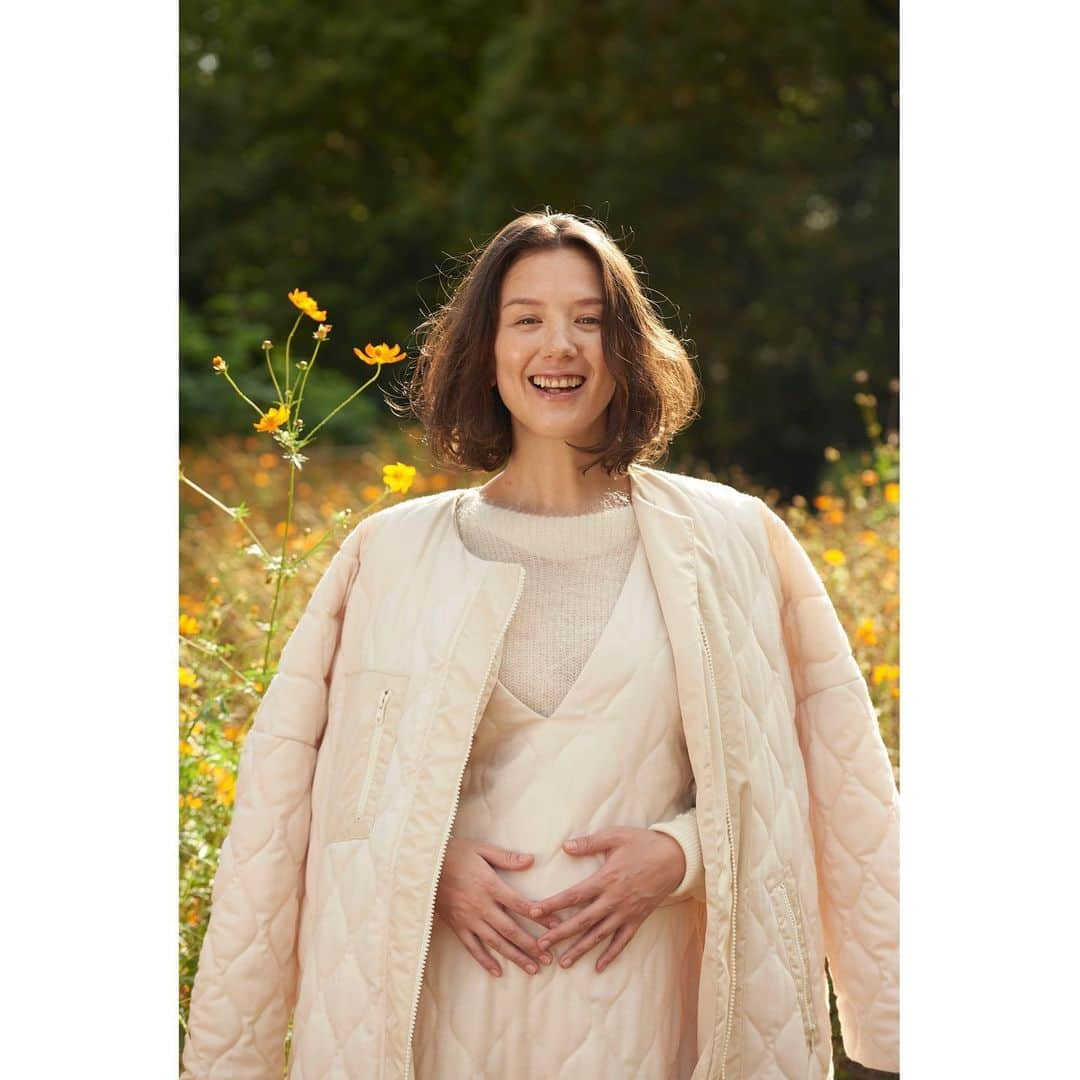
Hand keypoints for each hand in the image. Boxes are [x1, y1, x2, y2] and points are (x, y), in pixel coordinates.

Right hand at [434, 836, 562, 977]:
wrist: (423, 866)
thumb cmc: (455, 853)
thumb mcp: (481, 849)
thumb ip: (506, 857)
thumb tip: (531, 860)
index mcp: (490, 885)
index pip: (520, 904)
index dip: (539, 916)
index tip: (556, 925)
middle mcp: (481, 906)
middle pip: (510, 929)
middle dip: (531, 945)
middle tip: (550, 958)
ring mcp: (468, 919)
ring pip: (495, 942)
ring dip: (515, 956)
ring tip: (533, 969)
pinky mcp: (457, 926)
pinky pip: (472, 947)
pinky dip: (485, 961)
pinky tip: (498, 972)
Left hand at [525, 826, 685, 972]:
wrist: (675, 858)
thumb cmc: (643, 844)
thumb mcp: (616, 836)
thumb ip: (589, 843)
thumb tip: (565, 847)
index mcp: (606, 879)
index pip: (574, 896)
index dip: (553, 905)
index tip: (534, 912)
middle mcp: (614, 900)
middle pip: (582, 921)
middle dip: (560, 934)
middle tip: (540, 945)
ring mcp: (626, 912)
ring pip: (599, 935)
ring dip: (580, 950)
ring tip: (563, 962)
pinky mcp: (638, 919)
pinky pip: (622, 941)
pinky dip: (611, 955)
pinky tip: (598, 967)